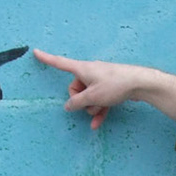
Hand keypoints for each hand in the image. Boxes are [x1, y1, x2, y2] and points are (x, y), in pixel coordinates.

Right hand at [34, 49, 175, 127]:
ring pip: (88, 96)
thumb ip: (77, 102)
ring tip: (99, 112)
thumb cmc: (115, 85)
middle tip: (90, 105)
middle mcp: (90, 72)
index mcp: (82, 69)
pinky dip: (99, 110)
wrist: (140, 83)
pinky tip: (98, 124)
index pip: (60, 63)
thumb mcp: (92, 97)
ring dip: (91, 107)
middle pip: (75, 88)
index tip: (35, 52)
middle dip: (80, 100)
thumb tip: (68, 106)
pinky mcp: (110, 87)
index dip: (47, 59)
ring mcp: (100, 79)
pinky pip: (99, 100)